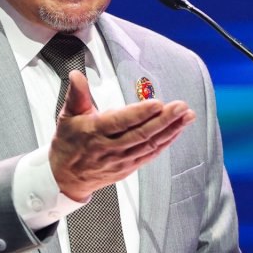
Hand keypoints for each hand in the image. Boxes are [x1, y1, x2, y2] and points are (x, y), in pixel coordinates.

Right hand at [49, 70, 195, 201]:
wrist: (65, 177)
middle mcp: (109, 148)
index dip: (140, 113)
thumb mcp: (67, 116)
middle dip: (164, 120)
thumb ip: (76, 94)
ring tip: (186, 116)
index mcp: (94, 132)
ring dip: (170, 130)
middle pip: (141, 134)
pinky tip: (177, 131)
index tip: (157, 103)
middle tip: (180, 106)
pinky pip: (150, 154)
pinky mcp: (128, 168)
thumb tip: (76, 75)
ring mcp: (120, 160)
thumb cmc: (68, 143)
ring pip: (149, 145)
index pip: (120, 122)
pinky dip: (165, 143)